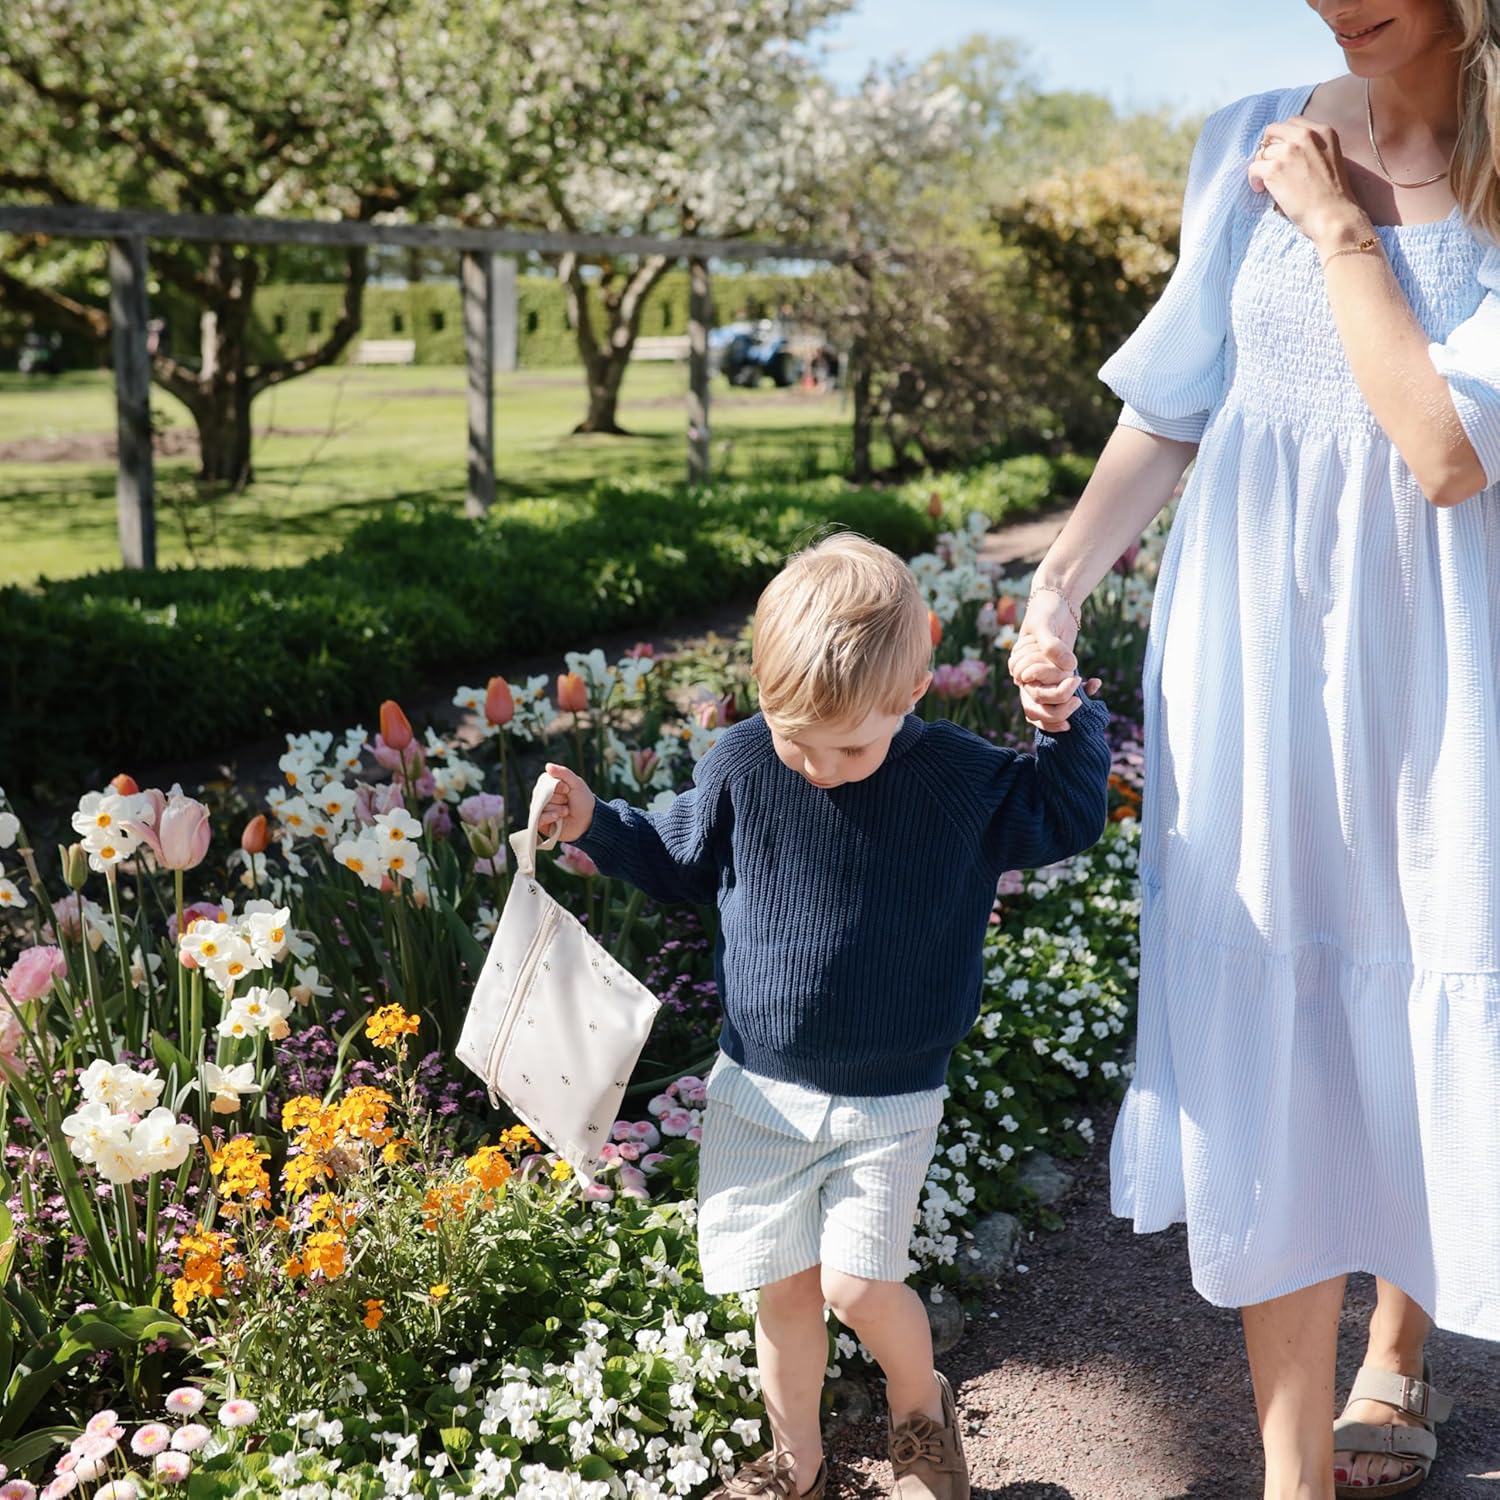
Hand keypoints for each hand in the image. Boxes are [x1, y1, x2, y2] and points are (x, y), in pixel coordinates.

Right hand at [541, 763, 595, 842]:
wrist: (589, 821)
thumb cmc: (583, 801)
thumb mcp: (576, 783)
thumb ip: (563, 773)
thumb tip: (547, 766)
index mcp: (549, 786)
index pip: (544, 782)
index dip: (557, 786)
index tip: (568, 789)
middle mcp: (542, 797)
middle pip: (542, 794)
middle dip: (559, 798)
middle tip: (568, 801)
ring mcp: (541, 810)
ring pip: (541, 806)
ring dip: (557, 808)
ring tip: (566, 811)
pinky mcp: (541, 823)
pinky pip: (538, 818)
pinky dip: (549, 816)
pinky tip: (557, 817)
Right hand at [1009, 593, 1097, 732]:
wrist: (1058, 600)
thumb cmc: (1046, 610)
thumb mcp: (1045, 624)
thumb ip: (1052, 645)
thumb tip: (1070, 668)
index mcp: (1019, 669)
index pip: (1031, 695)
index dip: (1050, 695)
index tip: (1072, 680)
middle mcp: (1029, 678)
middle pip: (1038, 709)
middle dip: (1058, 710)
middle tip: (1078, 701)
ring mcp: (1045, 679)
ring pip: (1049, 710)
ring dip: (1065, 711)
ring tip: (1083, 701)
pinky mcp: (1060, 676)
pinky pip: (1066, 696)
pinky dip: (1083, 694)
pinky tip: (1095, 682)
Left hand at [1247, 116, 1370, 250]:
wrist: (1333, 214)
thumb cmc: (1333, 193)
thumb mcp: (1330, 157)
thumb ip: (1311, 147)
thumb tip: (1283, 148)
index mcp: (1322, 131)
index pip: (1292, 122)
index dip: (1282, 138)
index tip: (1280, 152)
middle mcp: (1305, 136)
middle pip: (1272, 131)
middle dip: (1268, 147)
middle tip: (1269, 165)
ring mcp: (1288, 152)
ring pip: (1261, 152)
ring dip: (1262, 167)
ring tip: (1267, 183)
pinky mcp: (1274, 169)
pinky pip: (1253, 168)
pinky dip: (1254, 180)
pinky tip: (1261, 190)